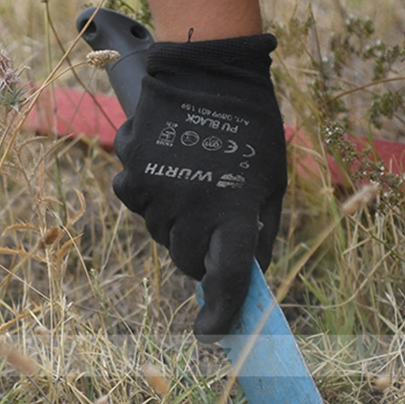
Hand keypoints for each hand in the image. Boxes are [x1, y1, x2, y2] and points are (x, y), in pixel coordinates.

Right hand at [112, 34, 286, 341]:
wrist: (209, 68)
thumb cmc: (252, 127)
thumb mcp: (272, 180)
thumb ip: (260, 230)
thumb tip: (249, 274)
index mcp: (237, 211)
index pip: (228, 277)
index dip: (221, 312)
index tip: (211, 335)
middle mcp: (195, 207)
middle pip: (187, 259)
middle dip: (200, 252)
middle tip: (212, 219)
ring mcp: (159, 190)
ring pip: (160, 231)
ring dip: (175, 219)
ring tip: (194, 176)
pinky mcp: (132, 169)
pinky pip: (135, 199)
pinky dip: (148, 192)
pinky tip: (166, 164)